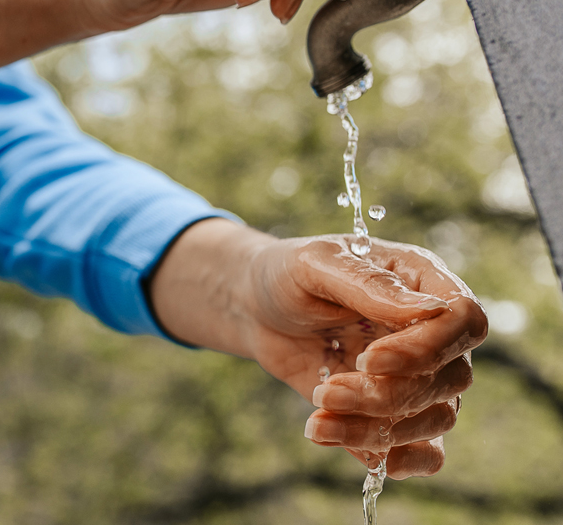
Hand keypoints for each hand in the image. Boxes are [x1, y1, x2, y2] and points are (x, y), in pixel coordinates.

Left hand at [150, 220, 486, 479]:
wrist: (258, 310)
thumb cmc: (289, 275)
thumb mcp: (317, 264)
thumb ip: (370, 285)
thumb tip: (433, 312)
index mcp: (422, 280)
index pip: (463, 321)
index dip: (427, 349)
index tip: (369, 360)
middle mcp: (431, 330)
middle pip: (450, 379)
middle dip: (385, 395)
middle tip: (324, 391)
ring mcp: (417, 373)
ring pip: (434, 420)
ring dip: (376, 429)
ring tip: (316, 419)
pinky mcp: (395, 409)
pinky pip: (421, 450)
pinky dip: (390, 457)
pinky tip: (344, 442)